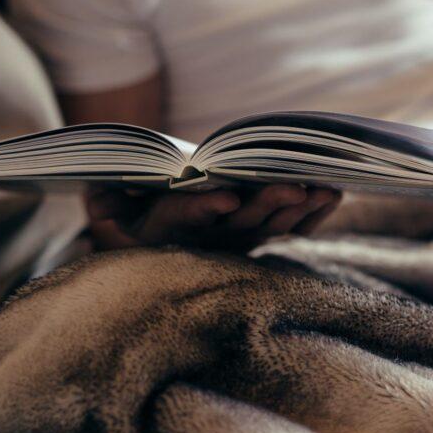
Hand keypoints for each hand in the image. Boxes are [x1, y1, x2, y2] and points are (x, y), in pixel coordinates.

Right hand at [85, 184, 340, 251]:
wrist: (162, 245)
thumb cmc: (138, 219)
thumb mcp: (115, 215)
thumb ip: (108, 204)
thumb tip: (97, 195)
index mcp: (174, 225)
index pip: (190, 215)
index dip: (207, 206)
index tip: (227, 198)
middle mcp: (212, 236)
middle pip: (244, 221)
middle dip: (270, 204)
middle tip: (296, 187)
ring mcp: (241, 239)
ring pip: (274, 226)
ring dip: (301, 209)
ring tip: (327, 188)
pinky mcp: (262, 237)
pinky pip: (293, 230)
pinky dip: (315, 215)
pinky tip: (335, 195)